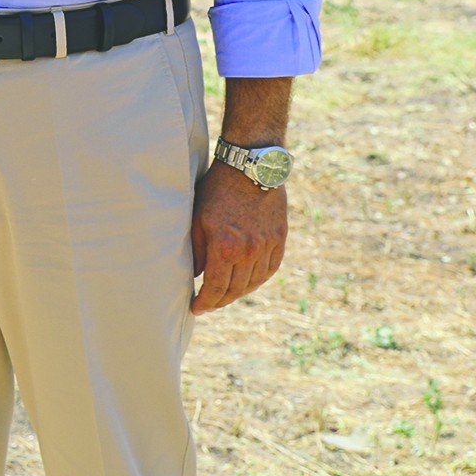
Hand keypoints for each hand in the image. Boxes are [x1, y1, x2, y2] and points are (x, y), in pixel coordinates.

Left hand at [190, 160, 286, 314]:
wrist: (249, 166)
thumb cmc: (216, 190)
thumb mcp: (197, 219)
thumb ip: (197, 251)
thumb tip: (197, 276)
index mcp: (225, 247)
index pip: (215, 287)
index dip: (205, 302)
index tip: (195, 308)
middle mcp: (249, 251)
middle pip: (235, 289)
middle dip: (219, 301)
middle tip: (207, 305)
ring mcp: (267, 245)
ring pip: (254, 282)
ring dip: (238, 293)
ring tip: (224, 295)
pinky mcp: (280, 238)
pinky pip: (270, 269)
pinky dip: (258, 279)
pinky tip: (247, 282)